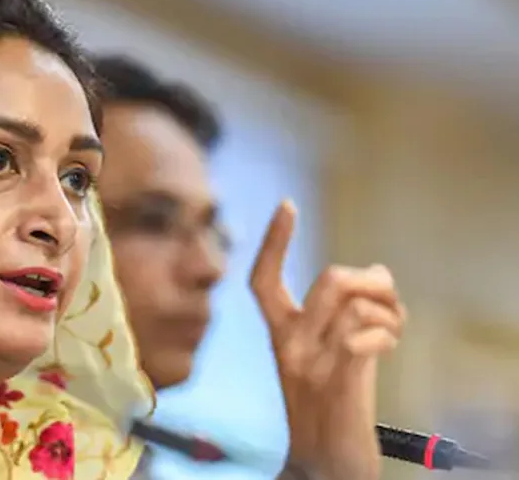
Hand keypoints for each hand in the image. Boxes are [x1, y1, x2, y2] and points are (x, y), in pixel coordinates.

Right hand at [250, 202, 406, 479]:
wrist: (320, 466)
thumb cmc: (329, 411)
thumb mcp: (327, 358)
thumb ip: (344, 316)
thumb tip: (379, 273)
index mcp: (280, 337)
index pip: (264, 280)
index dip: (274, 241)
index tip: (286, 205)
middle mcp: (288, 346)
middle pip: (332, 280)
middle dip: (376, 283)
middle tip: (390, 305)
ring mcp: (311, 364)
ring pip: (356, 303)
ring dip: (391, 312)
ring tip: (393, 334)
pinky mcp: (337, 383)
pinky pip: (365, 334)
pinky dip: (387, 335)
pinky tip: (386, 351)